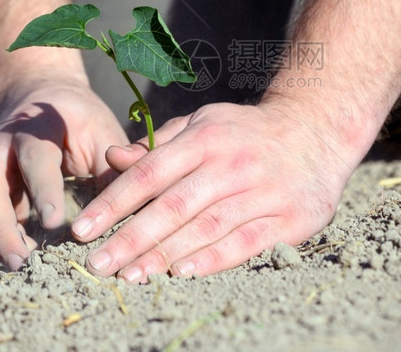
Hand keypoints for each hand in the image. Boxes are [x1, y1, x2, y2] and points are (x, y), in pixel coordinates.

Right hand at [0, 76, 128, 269]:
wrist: (39, 95)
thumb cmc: (80, 120)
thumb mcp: (102, 131)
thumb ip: (115, 165)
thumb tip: (135, 206)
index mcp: (36, 127)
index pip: (36, 159)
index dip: (44, 190)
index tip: (55, 222)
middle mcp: (2, 146)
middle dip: (2, 226)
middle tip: (21, 261)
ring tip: (18, 267)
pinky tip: (18, 257)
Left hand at [70, 99, 357, 281]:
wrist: (317, 131)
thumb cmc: (246, 133)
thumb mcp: (203, 124)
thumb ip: (158, 145)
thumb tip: (111, 159)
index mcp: (206, 137)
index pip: (151, 172)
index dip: (114, 202)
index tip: (82, 229)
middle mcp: (233, 163)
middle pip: (174, 205)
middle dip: (130, 238)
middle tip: (96, 265)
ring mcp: (263, 191)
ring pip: (206, 227)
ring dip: (165, 255)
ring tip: (130, 276)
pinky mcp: (289, 218)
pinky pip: (246, 242)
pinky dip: (214, 259)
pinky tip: (183, 274)